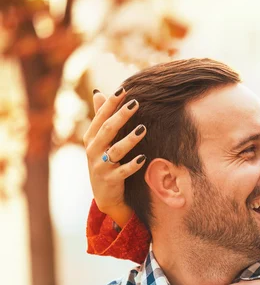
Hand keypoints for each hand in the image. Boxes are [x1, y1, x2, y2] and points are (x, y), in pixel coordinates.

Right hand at [83, 88, 145, 227]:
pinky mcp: (110, 180)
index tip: (124, 89)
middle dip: (121, 116)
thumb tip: (98, 92)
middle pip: (107, 130)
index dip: (111, 103)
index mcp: (91, 137)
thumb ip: (101, 118)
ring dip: (129, 140)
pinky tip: (143, 158)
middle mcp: (93, 150)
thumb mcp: (99, 140)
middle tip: (136, 103)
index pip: (100, 116)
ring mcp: (100, 166)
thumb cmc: (104, 162)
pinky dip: (133, 165)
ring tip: (143, 129)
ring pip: (115, 150)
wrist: (104, 195)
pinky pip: (122, 172)